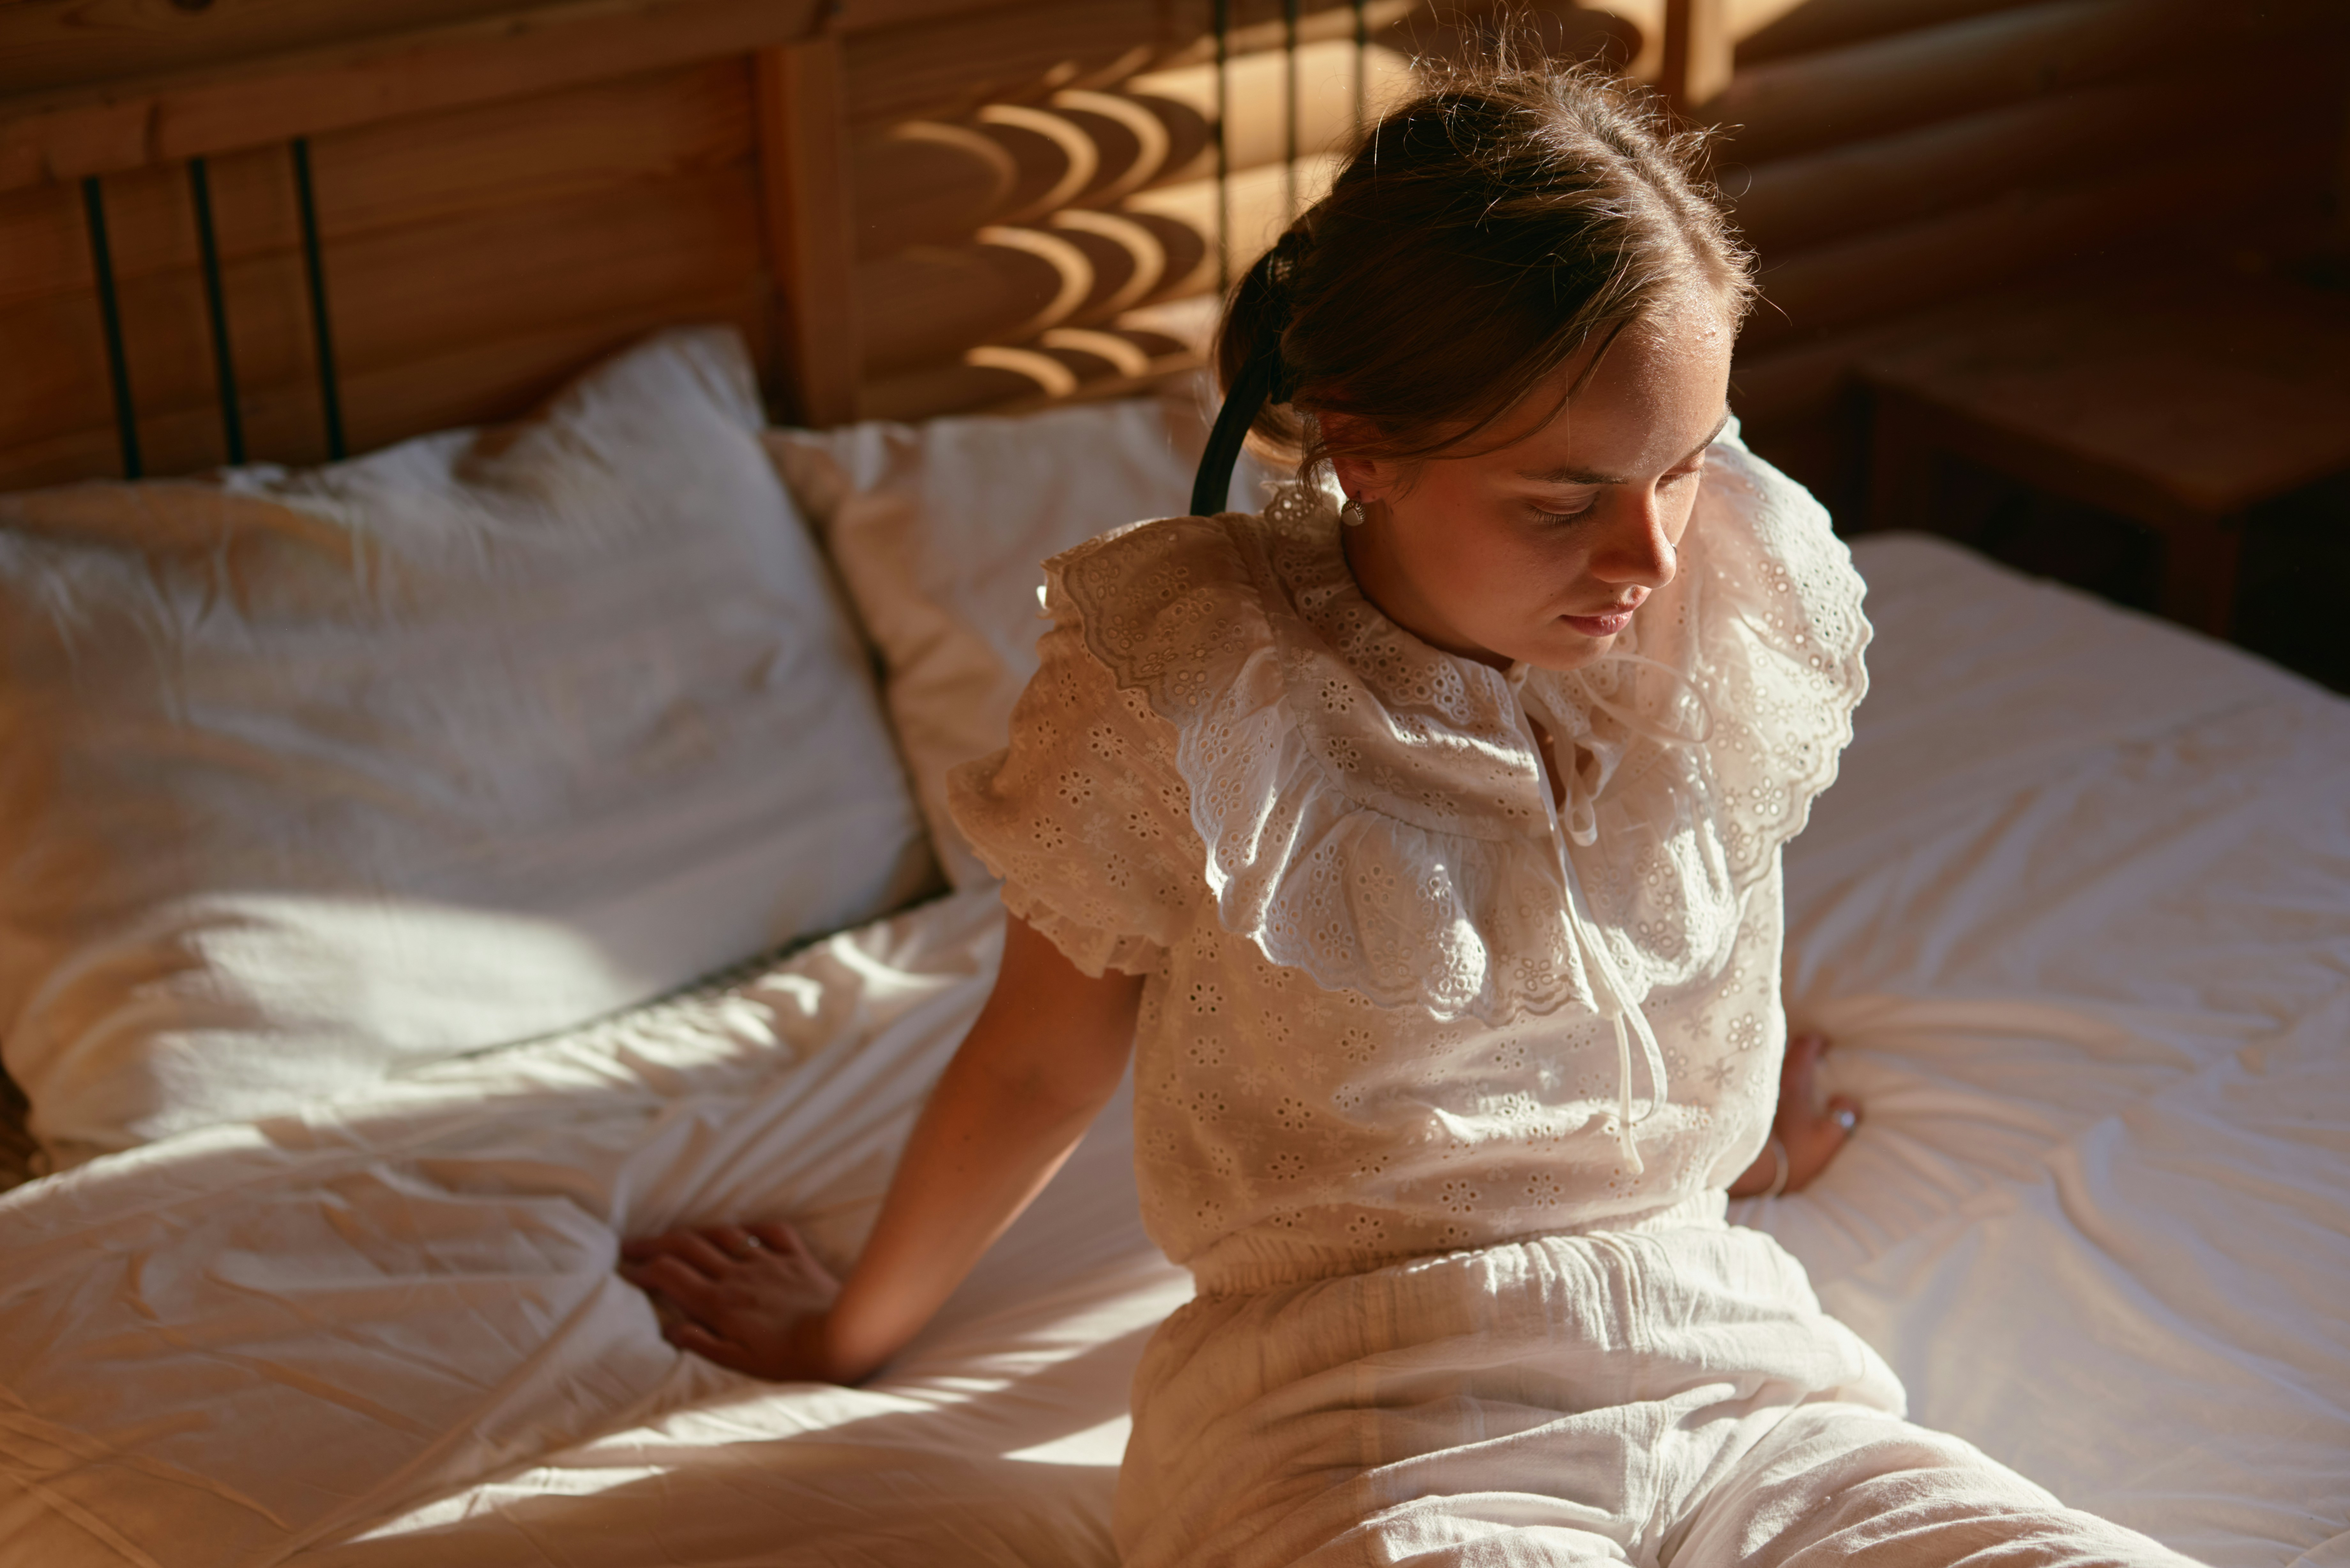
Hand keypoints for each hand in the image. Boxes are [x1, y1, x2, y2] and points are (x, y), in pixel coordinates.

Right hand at [618, 1221, 848, 1381]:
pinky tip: (742, 1231)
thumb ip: (702, 1343)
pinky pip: (770, 1231)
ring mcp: (768, 1262)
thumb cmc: (790, 1360)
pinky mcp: (796, 1257)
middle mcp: (739, 1275)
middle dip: (655, 1243)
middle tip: (632, 1245)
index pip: (670, 1276)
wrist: (842, 1337)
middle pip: (688, 1246)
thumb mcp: (740, 1363)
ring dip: (696, 1232)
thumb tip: (669, 1328)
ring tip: (678, 1236)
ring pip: (723, 1234)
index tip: (625, 1270)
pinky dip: (752, 1228)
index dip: (643, 1270)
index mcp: (720, 1303)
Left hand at [1729, 1031, 1859, 1197]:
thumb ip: (1843, 1118)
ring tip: (1779, 1081)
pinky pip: (1743, 1084)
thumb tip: (1849, 1100)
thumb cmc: (1786, 1153)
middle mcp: (1767, 1076)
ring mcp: (1746, 1087)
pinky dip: (1752, 1086)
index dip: (1815, 1042)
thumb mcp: (1825, 1139)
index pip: (1805, 1045)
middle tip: (1802, 1061)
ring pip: (1760, 1068)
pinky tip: (1755, 1100)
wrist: (1739, 1170)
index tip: (1821, 1044)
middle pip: (1779, 1051)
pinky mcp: (1731, 1102)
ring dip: (1770, 1070)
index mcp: (1793, 1079)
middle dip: (1791, 1053)